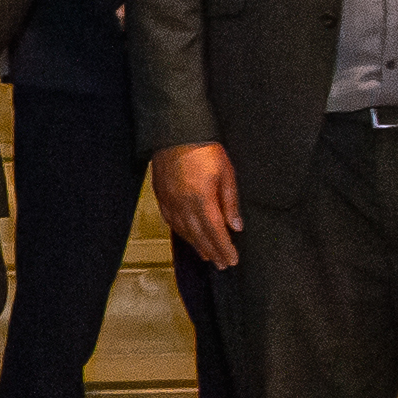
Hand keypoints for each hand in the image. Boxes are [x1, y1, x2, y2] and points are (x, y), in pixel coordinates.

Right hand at [150, 142, 241, 271]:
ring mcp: (170, 201)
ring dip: (196, 245)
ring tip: (207, 256)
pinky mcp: (161, 195)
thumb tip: (236, 226)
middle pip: (199, 235)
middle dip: (212, 251)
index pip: (215, 231)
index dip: (224, 248)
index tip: (231, 260)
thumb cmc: (204, 149)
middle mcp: (183, 205)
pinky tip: (186, 236)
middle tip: (221, 264)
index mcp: (202, 200)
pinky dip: (180, 232)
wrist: (177, 133)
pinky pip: (170, 220)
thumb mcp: (226, 174)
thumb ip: (230, 202)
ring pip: (184, 230)